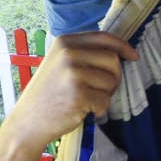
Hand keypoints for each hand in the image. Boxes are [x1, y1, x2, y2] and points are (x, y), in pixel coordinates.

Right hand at [17, 32, 137, 141]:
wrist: (27, 123)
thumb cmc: (48, 94)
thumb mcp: (59, 63)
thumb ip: (83, 53)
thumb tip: (118, 52)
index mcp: (64, 42)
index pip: (103, 37)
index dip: (122, 46)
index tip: (133, 56)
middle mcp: (68, 53)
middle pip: (112, 59)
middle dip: (114, 77)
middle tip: (101, 90)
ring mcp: (73, 73)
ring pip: (112, 81)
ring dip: (106, 95)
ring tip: (87, 100)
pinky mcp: (79, 95)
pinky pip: (105, 100)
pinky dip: (99, 110)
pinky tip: (83, 111)